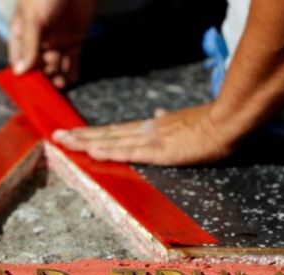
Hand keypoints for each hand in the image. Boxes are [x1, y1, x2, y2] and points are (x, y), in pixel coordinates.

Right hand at [9, 0, 95, 87]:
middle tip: (49, 86)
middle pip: (39, 66)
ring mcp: (57, 40)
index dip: (23, 74)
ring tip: (61, 82)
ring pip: (56, 65)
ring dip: (58, 76)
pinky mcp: (75, 39)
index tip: (28, 88)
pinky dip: (73, 71)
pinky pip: (73, 60)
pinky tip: (72, 79)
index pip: (20, 59)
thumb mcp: (33, 19)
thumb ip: (29, 46)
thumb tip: (20, 71)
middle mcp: (39, 40)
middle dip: (43, 77)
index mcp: (23, 33)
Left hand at [52, 104, 235, 165]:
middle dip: (80, 136)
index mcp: (151, 126)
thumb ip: (168, 120)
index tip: (74, 133)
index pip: (115, 130)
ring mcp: (151, 140)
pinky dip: (110, 152)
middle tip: (56, 136)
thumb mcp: (184, 120)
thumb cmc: (211, 123)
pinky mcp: (161, 150)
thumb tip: (158, 113)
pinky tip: (93, 153)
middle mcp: (146, 130)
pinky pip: (130, 152)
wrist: (228, 122)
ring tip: (64, 143)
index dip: (93, 133)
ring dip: (86, 142)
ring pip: (112, 140)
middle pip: (106, 133)